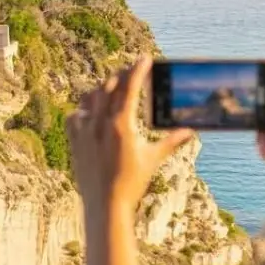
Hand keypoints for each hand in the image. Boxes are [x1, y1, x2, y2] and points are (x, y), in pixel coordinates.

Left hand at [68, 56, 193, 217]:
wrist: (105, 206)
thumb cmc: (131, 184)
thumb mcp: (152, 159)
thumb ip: (170, 141)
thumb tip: (190, 131)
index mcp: (122, 125)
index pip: (130, 87)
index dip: (138, 69)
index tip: (145, 58)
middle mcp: (100, 124)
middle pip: (110, 86)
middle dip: (122, 75)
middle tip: (131, 71)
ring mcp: (84, 131)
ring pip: (91, 97)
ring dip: (103, 88)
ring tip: (113, 87)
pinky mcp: (74, 141)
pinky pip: (75, 115)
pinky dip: (84, 109)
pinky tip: (91, 111)